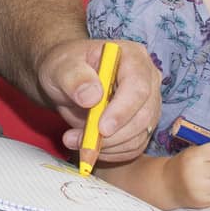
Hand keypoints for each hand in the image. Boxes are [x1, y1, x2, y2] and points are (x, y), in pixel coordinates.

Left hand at [37, 39, 159, 163]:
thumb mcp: (61, 66)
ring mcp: (148, 104)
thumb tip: (92, 97)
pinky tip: (89, 145)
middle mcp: (148, 80)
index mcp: (133, 57)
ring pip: (139, 136)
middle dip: (111, 136)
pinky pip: (133, 147)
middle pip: (143, 116)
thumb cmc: (66, 67)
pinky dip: (111, 153)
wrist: (66, 80)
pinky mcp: (142, 125)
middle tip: (77, 140)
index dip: (122, 110)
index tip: (101, 128)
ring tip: (75, 140)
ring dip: (107, 147)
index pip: (138, 87)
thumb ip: (74, 77)